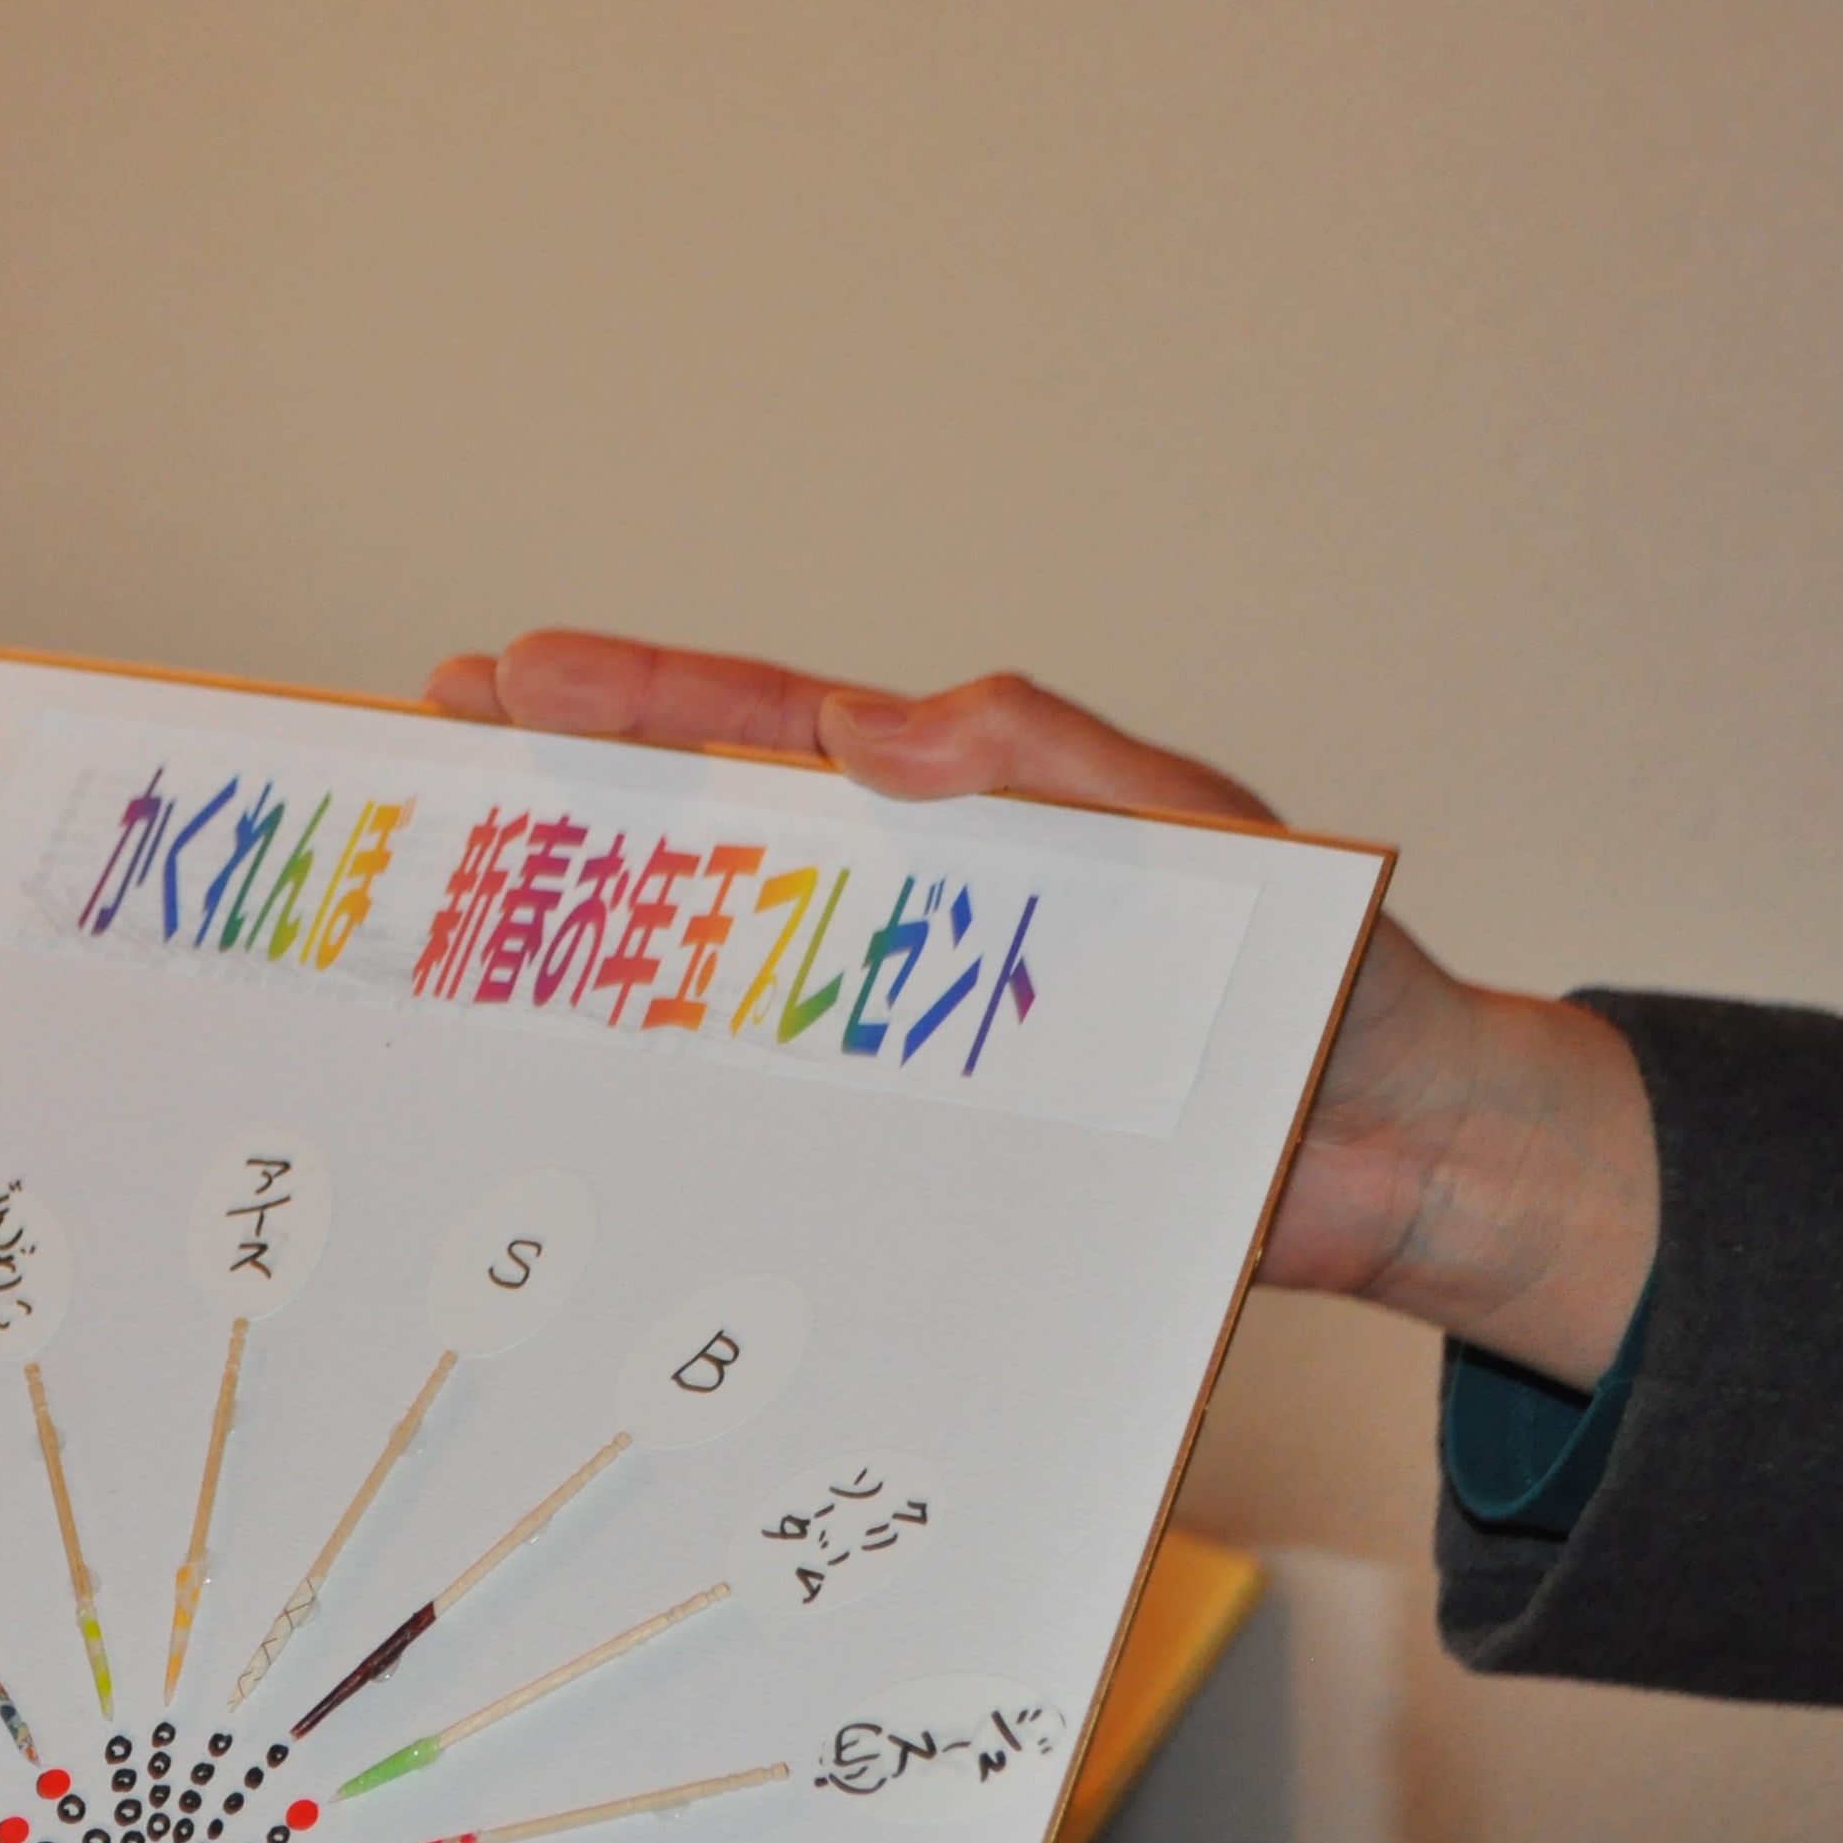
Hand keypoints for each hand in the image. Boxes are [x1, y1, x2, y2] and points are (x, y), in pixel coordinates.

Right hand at [430, 631, 1656, 1382]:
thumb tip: (877, 724)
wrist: (1413, 1165)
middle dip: (570, 793)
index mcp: (969, 816)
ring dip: (594, 953)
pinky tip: (586, 1122)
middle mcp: (914, 917)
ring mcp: (905, 1036)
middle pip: (710, 839)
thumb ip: (1056, 765)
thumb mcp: (1208, 837)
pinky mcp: (926, 1155)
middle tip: (429, 752)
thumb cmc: (1338, 980)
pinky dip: (681, 1115)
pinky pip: (783, 1126)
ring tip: (461, 926)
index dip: (639, 700)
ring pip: (719, 981)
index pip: (775, 733)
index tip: (508, 677)